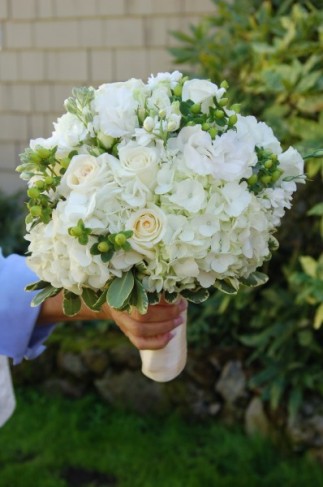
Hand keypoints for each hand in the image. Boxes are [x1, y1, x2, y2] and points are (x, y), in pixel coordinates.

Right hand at [38, 291, 187, 350]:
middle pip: (143, 317)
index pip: (142, 298)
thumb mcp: (137, 279)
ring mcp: (122, 323)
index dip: (161, 300)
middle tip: (182, 308)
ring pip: (141, 331)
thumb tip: (176, 283)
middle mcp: (120, 308)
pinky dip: (158, 342)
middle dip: (167, 314)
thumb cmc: (130, 286)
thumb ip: (151, 281)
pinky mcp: (127, 334)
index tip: (177, 296)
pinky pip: (140, 343)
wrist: (112, 299)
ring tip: (180, 320)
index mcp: (123, 291)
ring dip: (165, 327)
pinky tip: (171, 336)